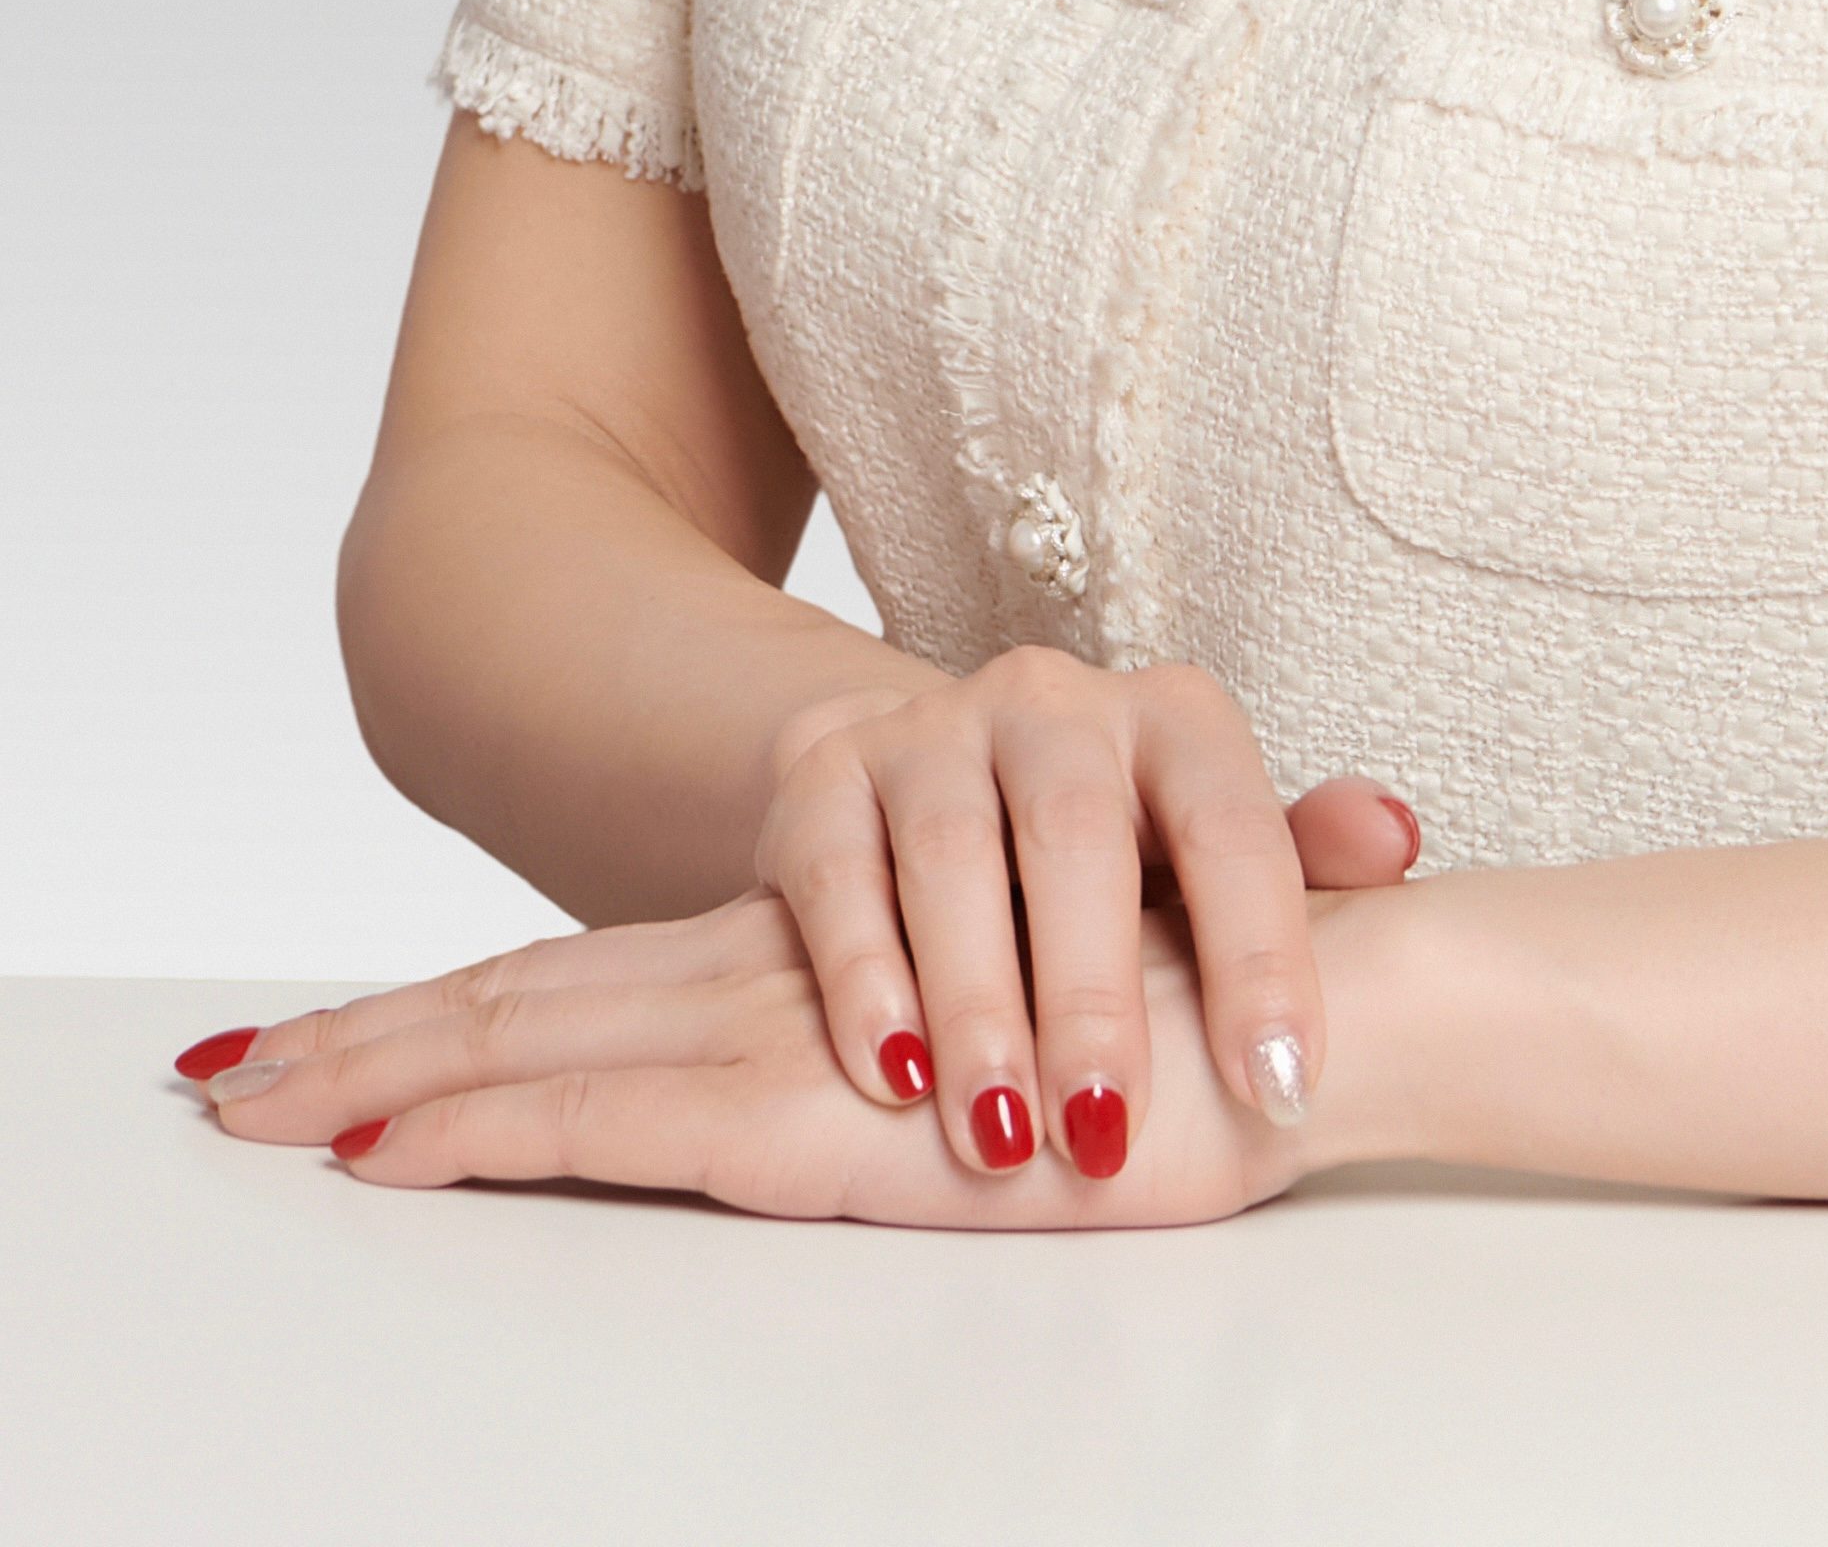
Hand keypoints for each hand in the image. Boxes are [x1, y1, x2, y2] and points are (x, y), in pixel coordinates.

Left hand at [187, 888, 1329, 1226]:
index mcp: (830, 961)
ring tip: (262, 1107)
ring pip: (540, 1039)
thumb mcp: (1054, 1039)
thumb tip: (958, 1059)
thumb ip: (974, 1025)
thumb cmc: (1205, 1032)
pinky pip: (606, 1114)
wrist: (1305, 1012)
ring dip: (389, 1074)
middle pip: (541, 1000)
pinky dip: (477, 1127)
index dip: (479, 1006)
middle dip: (384, 1040)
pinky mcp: (809, 1105)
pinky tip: (381, 1151)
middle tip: (237, 1080)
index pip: (610, 984)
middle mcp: (786, 976)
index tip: (353, 1042)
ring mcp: (790, 1034)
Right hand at [751, 650, 1414, 1180]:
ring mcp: (933, 726)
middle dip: (1096, 996)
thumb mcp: (1206, 857)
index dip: (1262, 953)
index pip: (1231, 823)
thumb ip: (1305, 860)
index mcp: (1172, 717)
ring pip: (952, 854)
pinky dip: (864, 978)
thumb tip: (1396, 839)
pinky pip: (836, 870)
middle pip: (1077, 834)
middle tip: (1109, 1132)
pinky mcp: (826, 767)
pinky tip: (893, 1077)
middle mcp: (1053, 698)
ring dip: (978, 1006)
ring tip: (1002, 1134)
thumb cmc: (1110, 855)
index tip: (1285, 1085)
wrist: (938, 782)